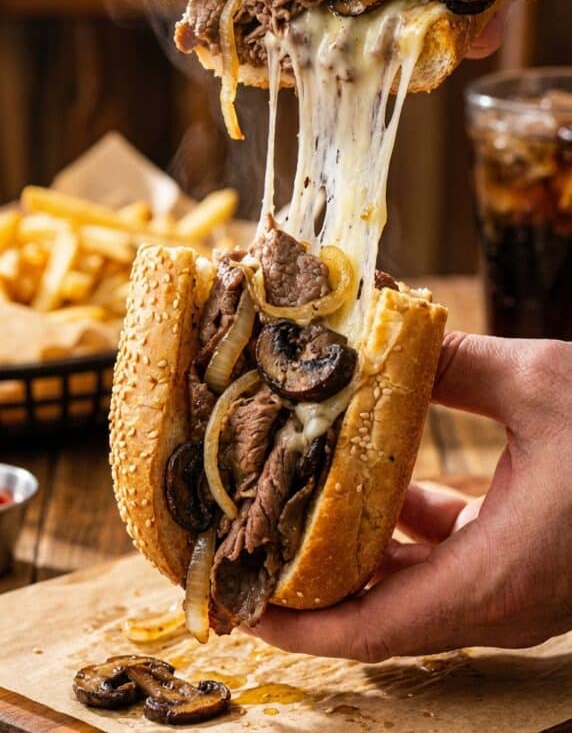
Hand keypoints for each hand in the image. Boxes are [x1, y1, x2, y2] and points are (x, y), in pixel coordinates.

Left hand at [255, 333, 571, 661]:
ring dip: (360, 552)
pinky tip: (389, 484)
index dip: (297, 625)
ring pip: (415, 590)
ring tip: (303, 504)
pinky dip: (410, 533)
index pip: (370, 632)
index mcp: (495, 580)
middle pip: (380, 615)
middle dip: (313, 581)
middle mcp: (500, 604)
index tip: (240, 600)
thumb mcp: (540, 384)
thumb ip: (452, 360)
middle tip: (255, 538)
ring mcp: (516, 593)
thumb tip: (382, 332)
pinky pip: (451, 565)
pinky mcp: (528, 570)